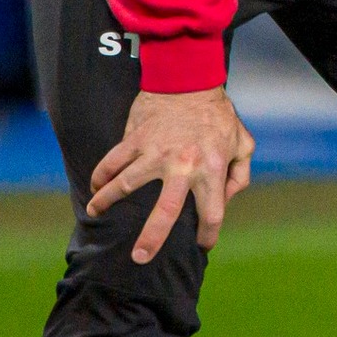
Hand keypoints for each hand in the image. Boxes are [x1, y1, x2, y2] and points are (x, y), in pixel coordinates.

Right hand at [85, 87, 255, 262]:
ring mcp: (155, 151)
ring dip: (107, 201)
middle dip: (152, 238)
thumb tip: (226, 200)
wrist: (191, 78)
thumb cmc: (218, 115)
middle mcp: (182, 164)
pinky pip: (113, 160)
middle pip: (165, 211)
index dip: (208, 235)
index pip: (212, 213)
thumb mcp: (243, 143)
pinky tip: (94, 186)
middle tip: (139, 258)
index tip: (201, 245)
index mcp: (211, 168)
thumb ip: (239, 175)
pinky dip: (100, 174)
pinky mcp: (136, 137)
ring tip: (94, 213)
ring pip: (126, 184)